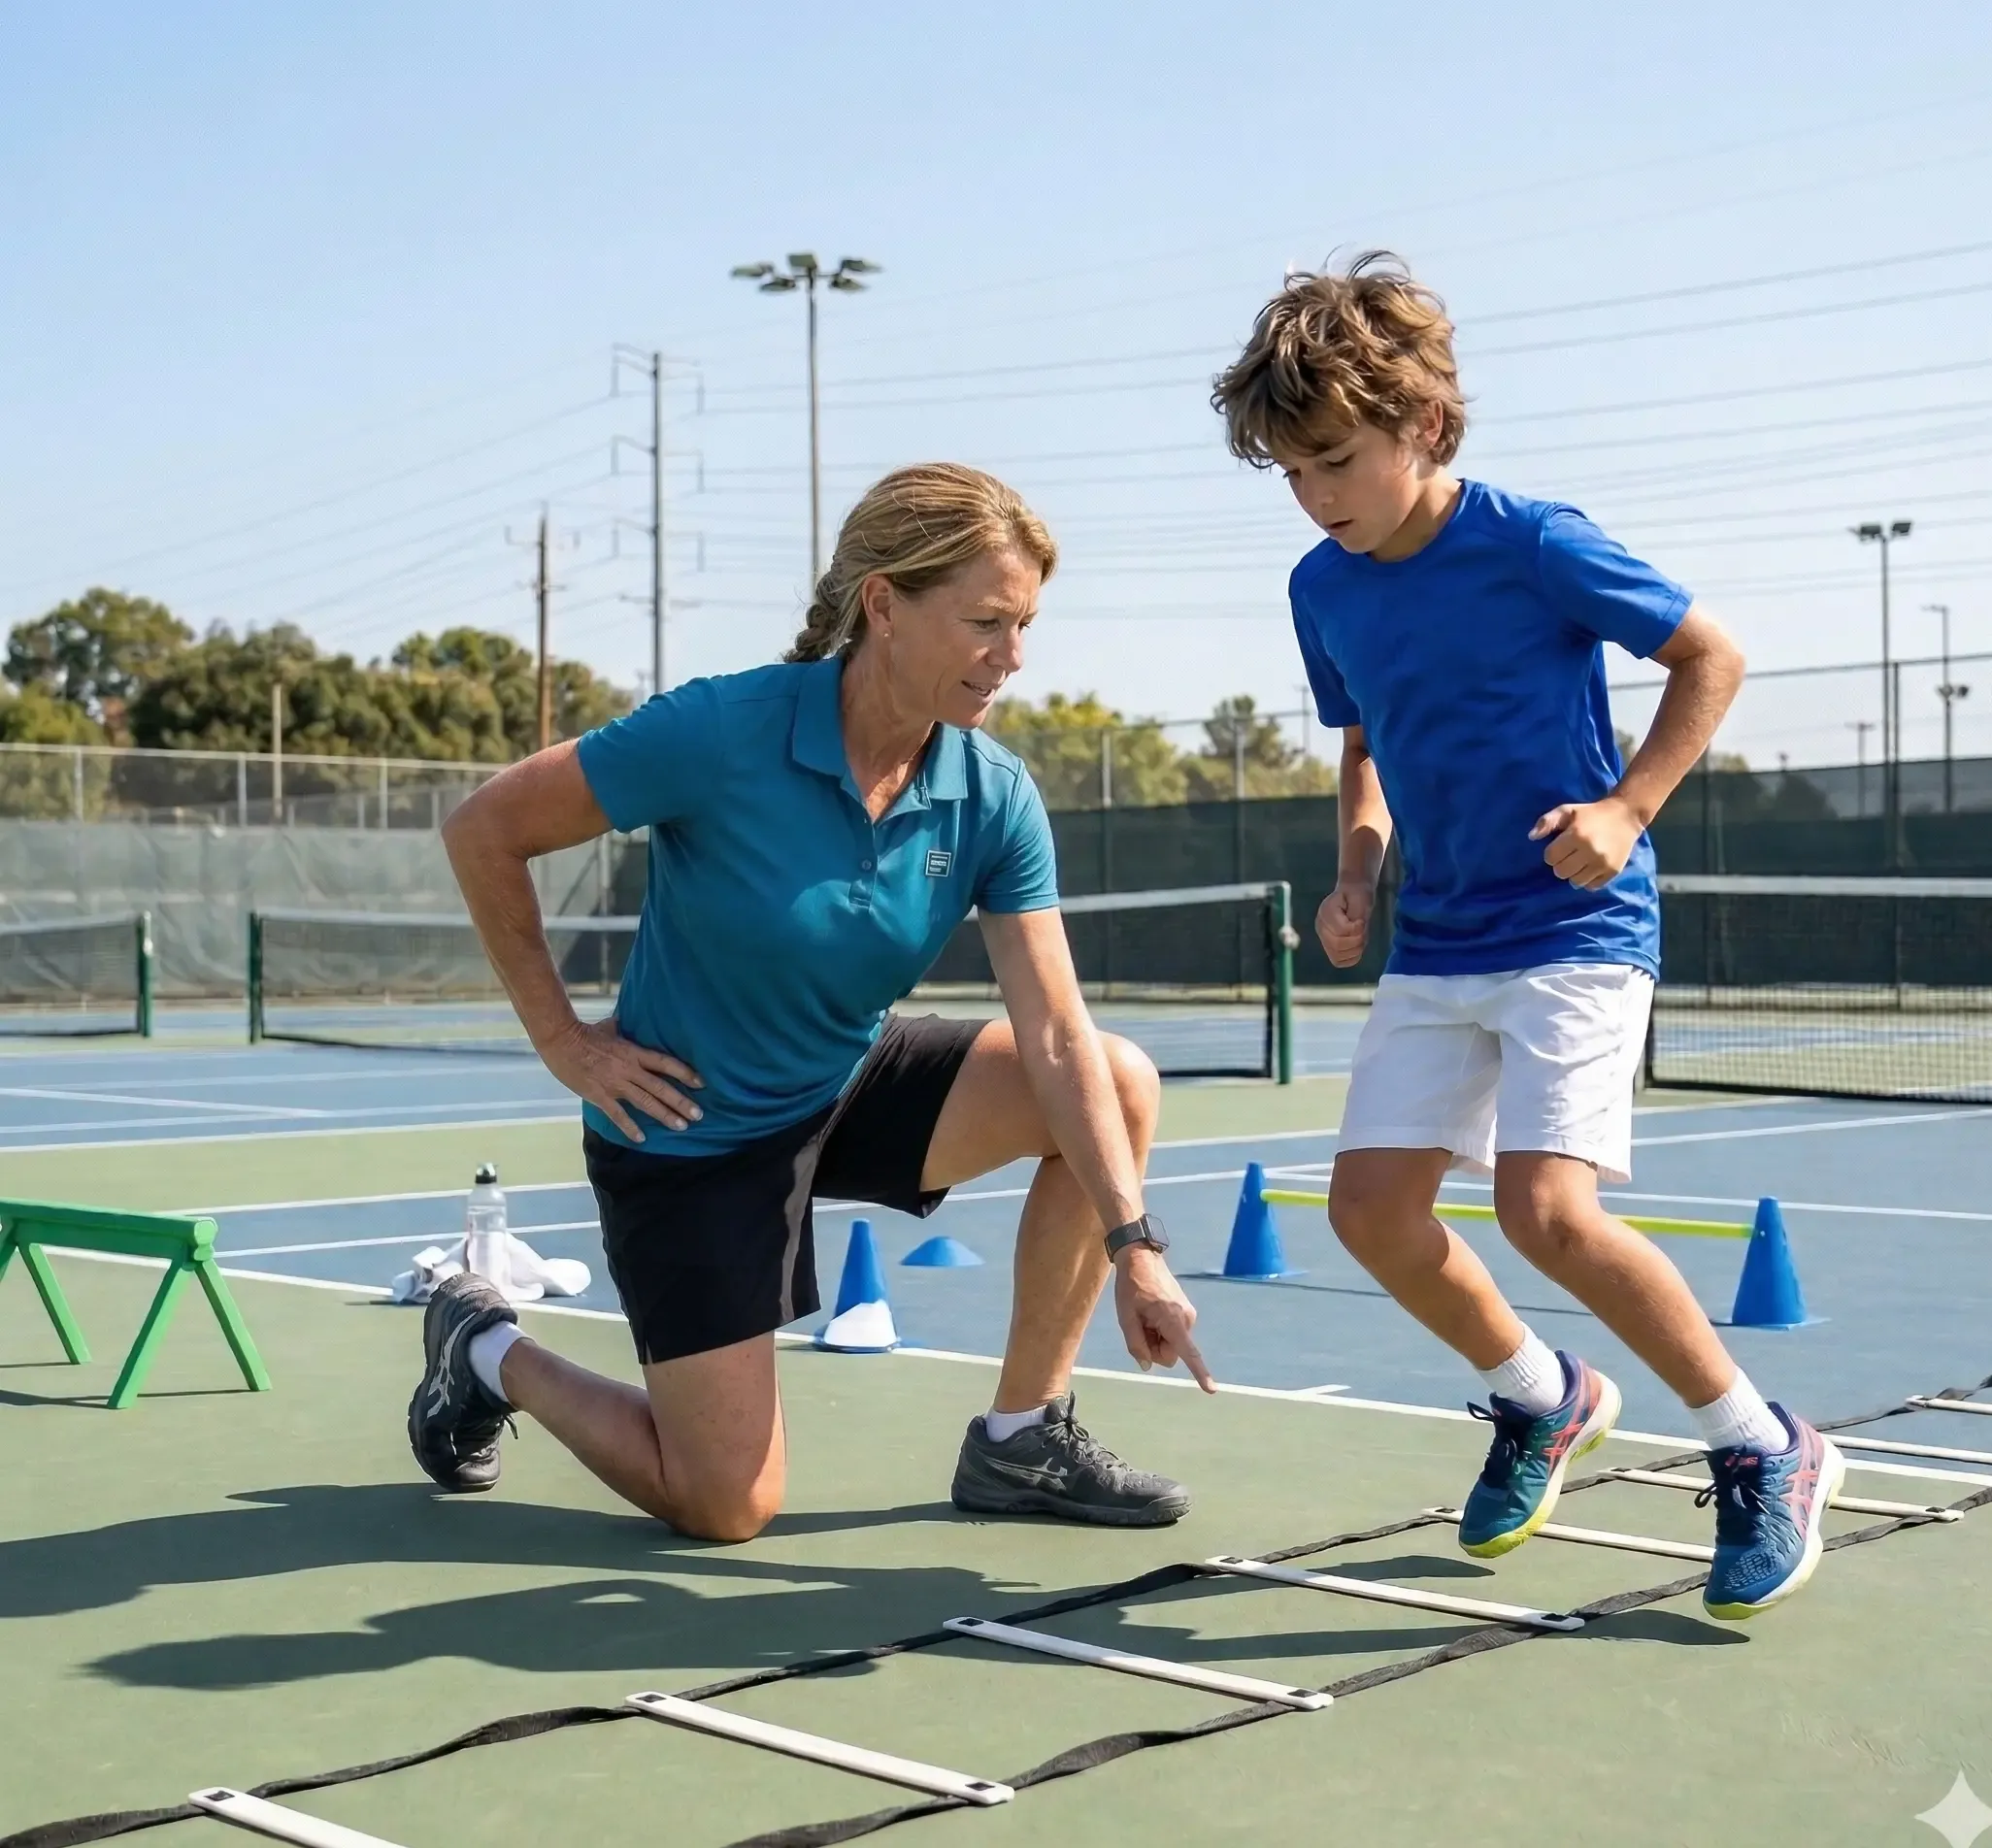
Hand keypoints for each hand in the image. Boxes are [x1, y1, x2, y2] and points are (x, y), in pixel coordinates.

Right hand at [538, 1015, 704, 1140]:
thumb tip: (630, 1019)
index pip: (665, 1063)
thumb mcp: (611, 1027)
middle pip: (661, 1087)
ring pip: (645, 1102)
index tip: (701, 1083)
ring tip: (681, 1126)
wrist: (561, 1042)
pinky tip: (641, 1139)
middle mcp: (629, 1069)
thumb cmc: (585, 1033)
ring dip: (664, 1115)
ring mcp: (615, 1084)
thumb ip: (624, 1028)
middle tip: (698, 1114)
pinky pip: (618, 1115)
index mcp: (634, 1052)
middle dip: (681, 1102)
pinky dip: (630, 1127)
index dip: (685, 1073)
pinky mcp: (600, 1096)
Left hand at [1112, 1247, 1215, 1392]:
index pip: (1188, 1353)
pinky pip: (1173, 1334)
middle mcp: (1187, 1320)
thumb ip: (1136, 1343)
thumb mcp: (1125, 1316)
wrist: (1141, 1258)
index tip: (1212, 1390)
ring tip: (1144, 1316)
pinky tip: (1150, 1313)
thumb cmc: (1131, 1286)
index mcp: (1172, 1320)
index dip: (1200, 1373)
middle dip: (1154, 1348)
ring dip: (1156, 1338)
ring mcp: (1188, 1316)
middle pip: (1171, 1354)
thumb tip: (1148, 1365)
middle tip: (1139, 1325)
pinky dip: (1160, 1330)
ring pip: (1171, 1345)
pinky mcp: (1186, 1313)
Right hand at [1316, 881, 1373, 968]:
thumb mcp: (1360, 899)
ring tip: (1360, 938)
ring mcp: (1323, 938)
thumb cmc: (1357, 896)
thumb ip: (1358, 914)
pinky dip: (1351, 957)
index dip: (1357, 929)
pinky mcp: (1329, 948)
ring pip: (1337, 956)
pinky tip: (1356, 947)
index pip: (1342, 931)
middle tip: (1363, 932)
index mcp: (1326, 912)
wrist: (1353, 895)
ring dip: (1355, 950)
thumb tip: (1357, 928)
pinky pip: (1339, 961)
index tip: (1362, 921)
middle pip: (1337, 945)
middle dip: (1356, 941)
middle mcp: (1320, 927)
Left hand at [1530, 795, 1643, 889]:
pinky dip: (1588, 880)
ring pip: (1575, 882)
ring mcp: (1603, 863)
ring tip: (1580, 862)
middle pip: (1561, 872)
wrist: (1625, 816)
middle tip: (1569, 855)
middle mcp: (1590, 851)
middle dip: (1561, 865)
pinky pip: (1591, 886)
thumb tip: (1531, 837)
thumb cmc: (1591, 813)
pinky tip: (1590, 868)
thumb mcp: (1567, 810)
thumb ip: (1547, 821)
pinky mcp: (1613, 871)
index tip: (1560, 847)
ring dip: (1574, 874)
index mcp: (1576, 835)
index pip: (1550, 857)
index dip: (1552, 853)